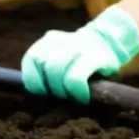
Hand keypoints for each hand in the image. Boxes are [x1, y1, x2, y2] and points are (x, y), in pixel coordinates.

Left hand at [21, 5, 138, 103]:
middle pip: (44, 67)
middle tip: (64, 96)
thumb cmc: (80, 58)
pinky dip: (76, 91)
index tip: (45, 91)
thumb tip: (37, 93)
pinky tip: (83, 97)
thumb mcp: (60, 56)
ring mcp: (77, 46)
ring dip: (63, 91)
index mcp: (48, 41)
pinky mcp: (94, 57)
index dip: (34, 80)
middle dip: (52, 87)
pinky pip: (75, 79)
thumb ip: (47, 68)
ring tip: (74, 96)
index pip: (30, 60)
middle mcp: (60, 40)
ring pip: (56, 71)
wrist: (109, 41)